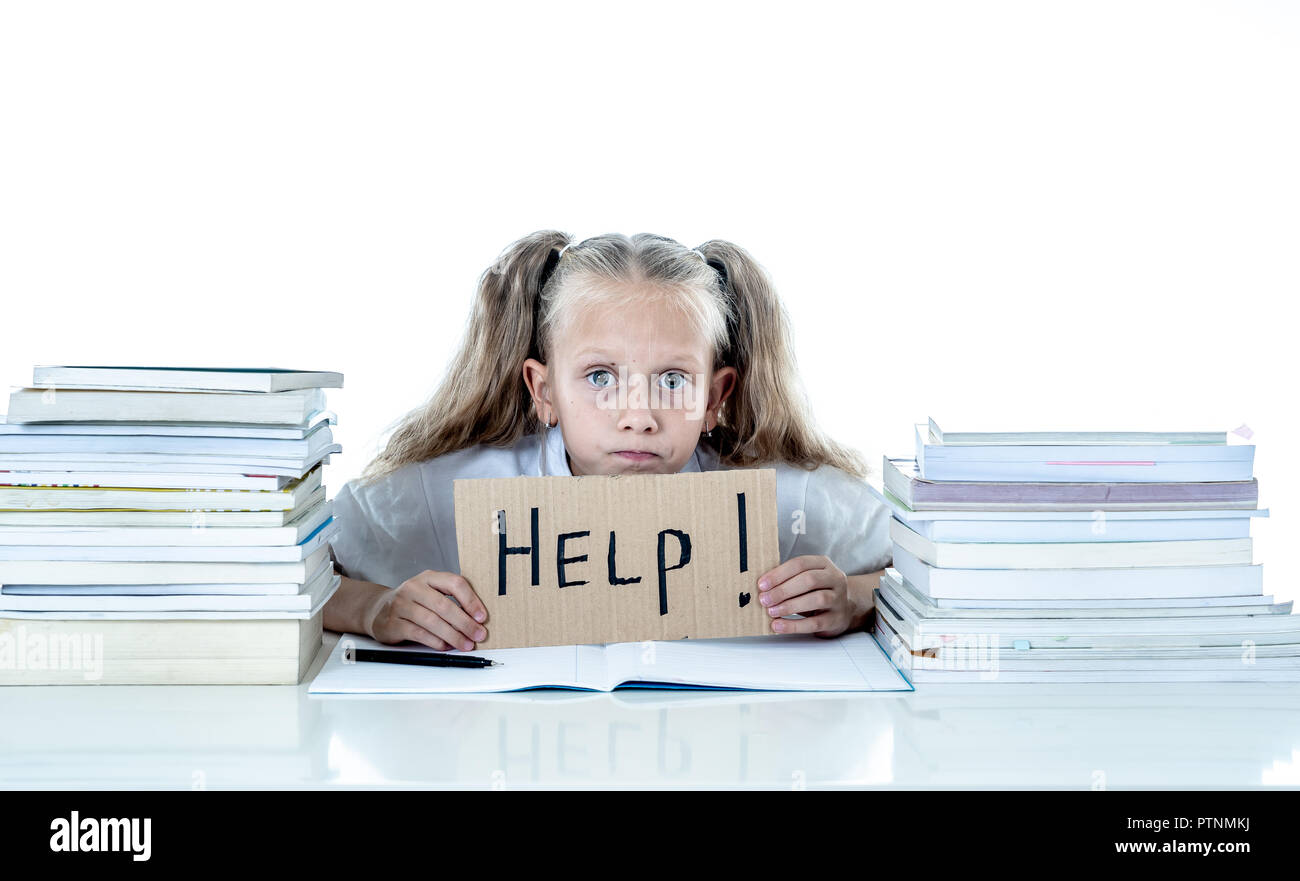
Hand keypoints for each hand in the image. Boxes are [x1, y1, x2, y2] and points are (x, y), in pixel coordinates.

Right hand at [363, 569, 487, 650]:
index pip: (454, 583)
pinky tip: (446, 646)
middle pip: (444, 605)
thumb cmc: (413, 602)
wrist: (378, 610)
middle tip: (478, 634)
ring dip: (453, 635)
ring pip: (432, 621)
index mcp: (429, 577)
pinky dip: (436, 642)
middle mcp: (414, 588)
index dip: (471, 600)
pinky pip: (419, 634)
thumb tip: (477, 620)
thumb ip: (451, 601)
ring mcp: (401, 604)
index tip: (482, 617)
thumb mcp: (431, 593)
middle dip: (465, 622)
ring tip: (466, 644)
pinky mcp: (393, 623)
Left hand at [756, 555, 857, 638]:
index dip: (779, 574)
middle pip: (809, 580)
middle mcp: (835, 579)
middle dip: (783, 590)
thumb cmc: (818, 591)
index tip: (762, 584)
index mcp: (823, 564)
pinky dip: (794, 625)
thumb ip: (789, 579)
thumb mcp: (807, 579)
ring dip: (790, 606)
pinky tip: (779, 625)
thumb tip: (762, 587)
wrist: (846, 608)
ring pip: (816, 599)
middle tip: (764, 599)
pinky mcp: (836, 619)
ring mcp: (839, 599)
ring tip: (772, 611)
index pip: (800, 564)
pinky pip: (815, 623)